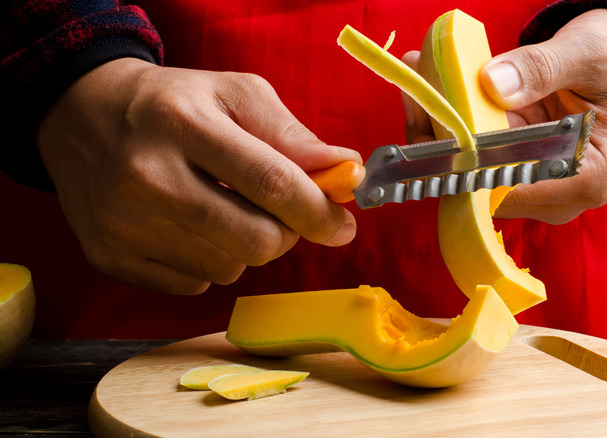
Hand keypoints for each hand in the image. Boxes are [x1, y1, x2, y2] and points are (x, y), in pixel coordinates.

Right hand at [37, 58, 360, 294]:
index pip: (271, 183)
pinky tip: (190, 227)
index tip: (342, 226)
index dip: (318, 212)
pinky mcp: (110, 256)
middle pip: (256, 241)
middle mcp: (147, 175)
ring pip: (228, 269)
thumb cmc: (173, 103)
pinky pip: (194, 285)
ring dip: (244, 248)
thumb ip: (293, 135)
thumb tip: (345, 173)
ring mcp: (123, 222)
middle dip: (286, 234)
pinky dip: (208, 262)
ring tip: (224, 210)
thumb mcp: (234, 94)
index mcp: (183, 123)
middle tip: (279, 213)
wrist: (81, 115)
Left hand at [403, 9, 606, 222]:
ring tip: (422, 75)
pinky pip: (474, 154)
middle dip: (441, 139)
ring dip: (439, 128)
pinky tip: (434, 87)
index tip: (432, 115)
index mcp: (585, 179)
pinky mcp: (517, 166)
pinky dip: (452, 123)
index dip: (463, 160)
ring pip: (470, 170)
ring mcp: (533, 184)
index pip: (507, 189)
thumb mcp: (589, 53)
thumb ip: (541, 68)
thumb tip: (490, 85)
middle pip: (481, 184)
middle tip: (418, 89)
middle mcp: (556, 195)